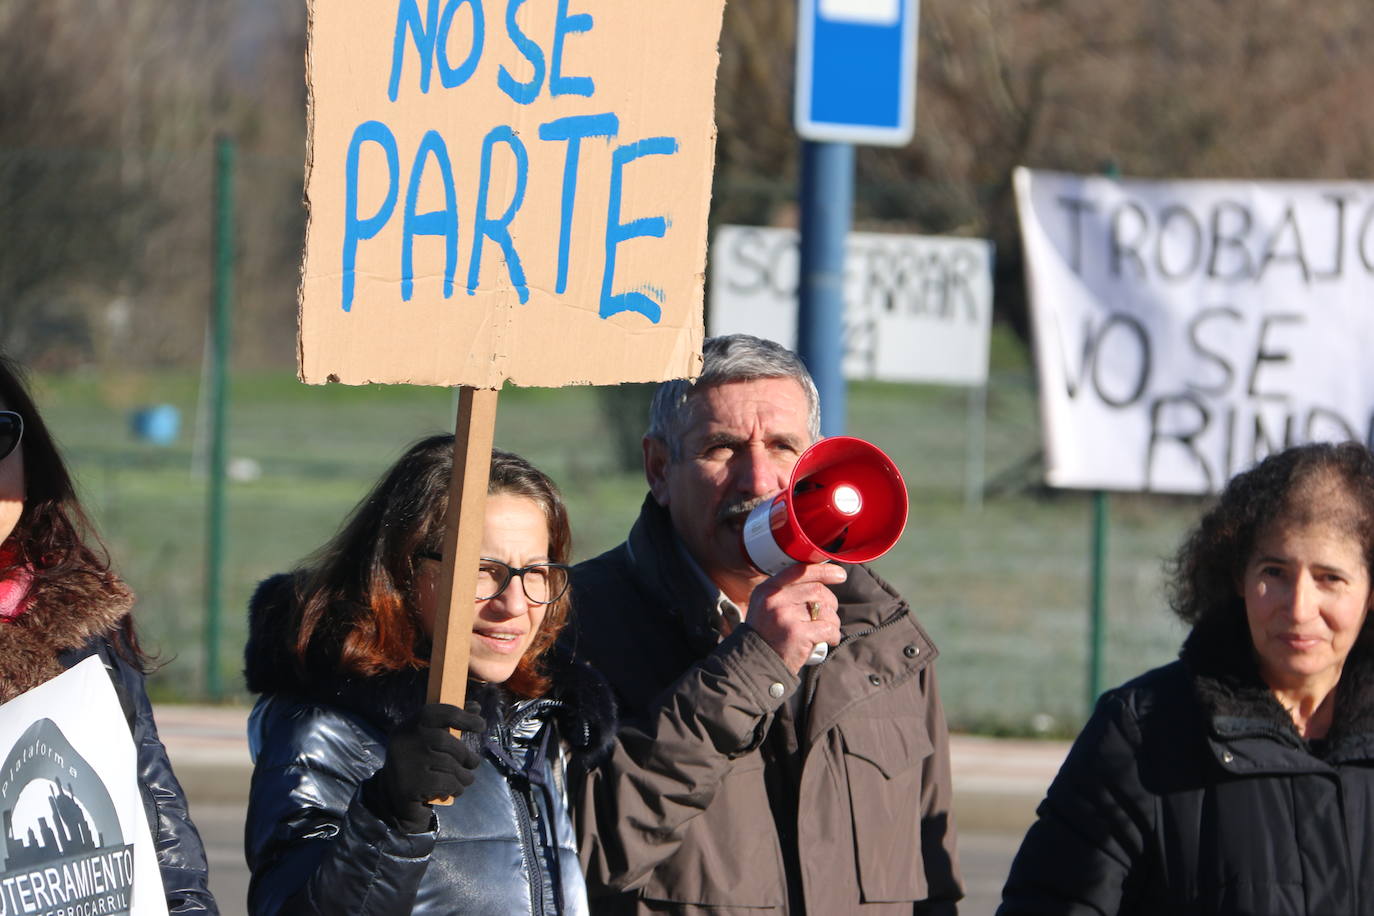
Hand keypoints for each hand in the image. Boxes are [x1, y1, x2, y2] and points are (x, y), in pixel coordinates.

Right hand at [364, 702, 484, 832]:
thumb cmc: (418, 760)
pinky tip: (455, 790)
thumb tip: (475, 708)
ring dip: (464, 775)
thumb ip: (450, 721)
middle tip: (473, 763)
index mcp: (408, 726)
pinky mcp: (410, 787)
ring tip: (466, 779)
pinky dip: (456, 787)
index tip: (481, 725)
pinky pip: (446, 783)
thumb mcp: (428, 738)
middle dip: (465, 754)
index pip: (437, 713)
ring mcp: (405, 765)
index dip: (463, 717)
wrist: (393, 796)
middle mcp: (404, 742)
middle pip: (445, 741)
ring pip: (449, 764)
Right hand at [745, 563, 845, 673]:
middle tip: (829, 615)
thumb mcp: (766, 606)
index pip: (800, 571)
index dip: (823, 571)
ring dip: (833, 621)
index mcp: (768, 588)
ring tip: (828, 630)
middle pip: (817, 590)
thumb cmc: (766, 634)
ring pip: (825, 610)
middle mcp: (775, 598)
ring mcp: (785, 615)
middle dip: (831, 602)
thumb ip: (786, 592)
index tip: (840, 574)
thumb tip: (819, 582)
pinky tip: (829, 640)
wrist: (755, 662)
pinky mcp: (797, 634)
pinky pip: (827, 628)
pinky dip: (833, 635)